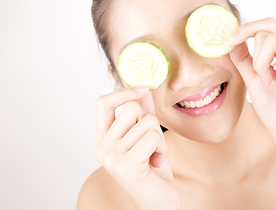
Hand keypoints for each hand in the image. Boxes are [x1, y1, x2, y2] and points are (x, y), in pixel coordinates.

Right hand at [95, 87, 180, 209]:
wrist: (158, 201)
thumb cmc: (152, 170)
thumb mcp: (147, 137)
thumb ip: (143, 114)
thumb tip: (144, 89)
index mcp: (104, 139)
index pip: (103, 104)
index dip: (123, 91)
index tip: (143, 88)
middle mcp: (102, 148)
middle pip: (133, 108)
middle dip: (151, 122)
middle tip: (151, 143)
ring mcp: (112, 157)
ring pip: (148, 122)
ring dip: (160, 139)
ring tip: (154, 156)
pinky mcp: (126, 165)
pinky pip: (154, 137)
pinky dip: (162, 148)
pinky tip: (156, 163)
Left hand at [227, 17, 275, 148]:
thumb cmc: (274, 111)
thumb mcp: (253, 81)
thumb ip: (244, 61)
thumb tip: (232, 42)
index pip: (267, 27)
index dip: (246, 28)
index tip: (228, 40)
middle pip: (271, 27)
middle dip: (254, 48)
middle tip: (255, 72)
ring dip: (264, 59)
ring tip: (267, 80)